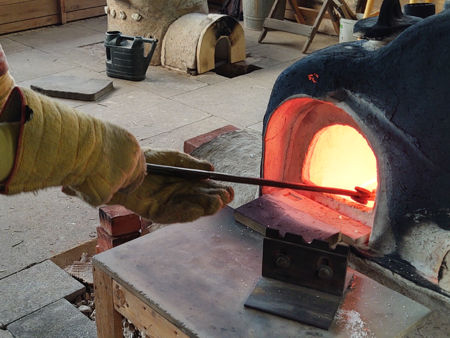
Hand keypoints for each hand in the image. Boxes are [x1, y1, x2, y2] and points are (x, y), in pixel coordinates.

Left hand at [108, 148, 233, 223]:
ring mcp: (169, 205)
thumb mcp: (173, 158)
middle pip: (202, 201)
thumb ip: (191, 164)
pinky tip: (198, 211)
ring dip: (205, 207)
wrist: (123, 165)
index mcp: (186, 182)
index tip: (230, 190)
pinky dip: (187, 214)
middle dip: (216, 200)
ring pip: (192, 209)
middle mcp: (180, 195)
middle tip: (226, 197)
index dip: (219, 190)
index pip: (207, 189)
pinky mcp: (157, 213)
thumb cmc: (148, 159)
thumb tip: (212, 169)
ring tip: (217, 202)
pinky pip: (174, 216)